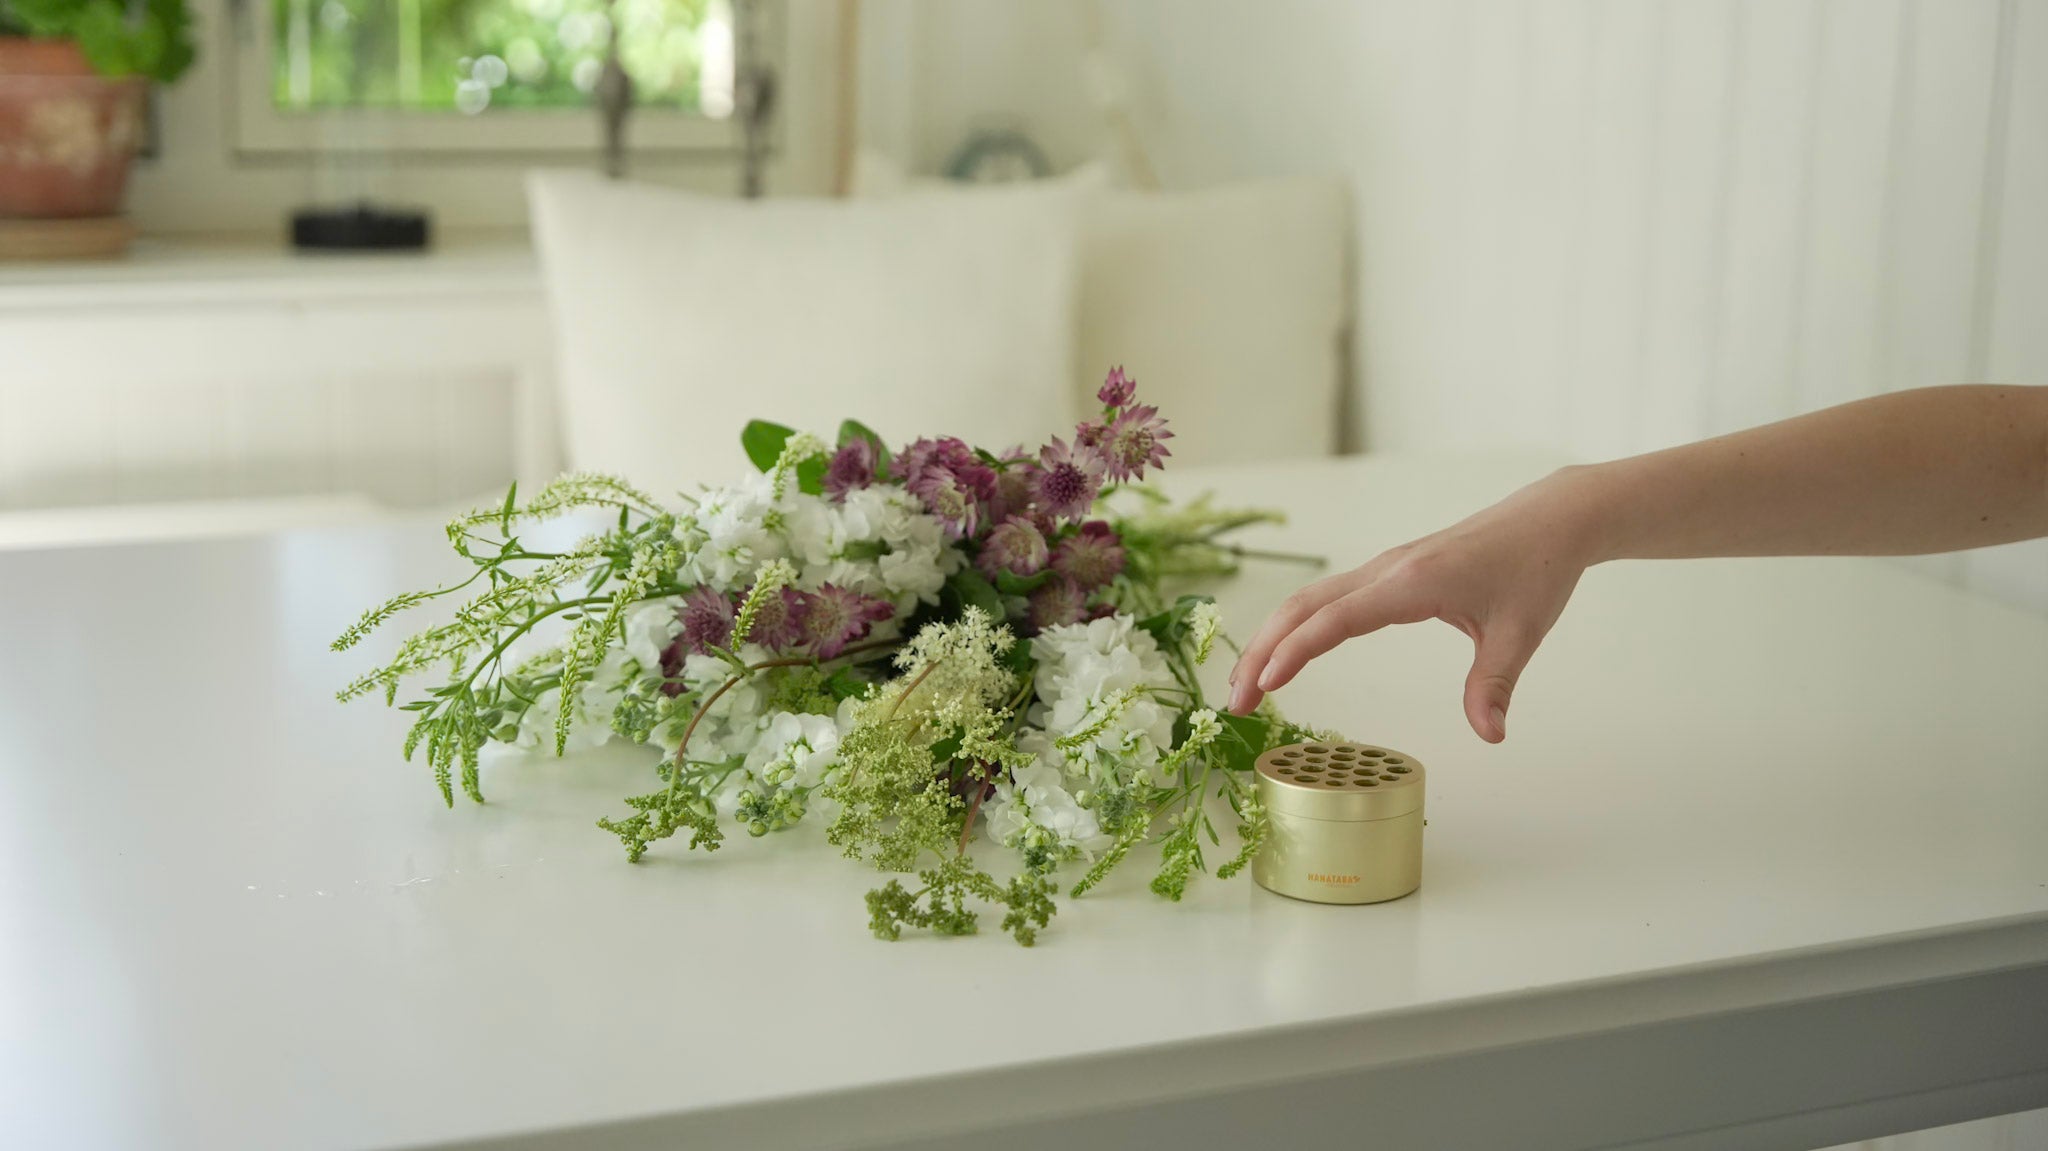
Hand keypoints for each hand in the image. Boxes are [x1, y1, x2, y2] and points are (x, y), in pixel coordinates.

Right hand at [1226, 470, 1602, 741]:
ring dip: (1269, 639)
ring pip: (1306, 600)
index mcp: (1412, 583)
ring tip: (1244, 686)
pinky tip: (1283, 654)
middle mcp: (1386, 570)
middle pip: (1302, 607)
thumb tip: (1490, 736)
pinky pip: (1325, 598)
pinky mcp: (1386, 573)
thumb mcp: (1520, 634)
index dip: (1297, 651)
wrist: (1548, 521)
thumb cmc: (1535, 571)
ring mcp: (1382, 568)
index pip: (1337, 619)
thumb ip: (1494, 686)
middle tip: (1234, 704)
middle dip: (1261, 652)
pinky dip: (1294, 626)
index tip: (1266, 684)